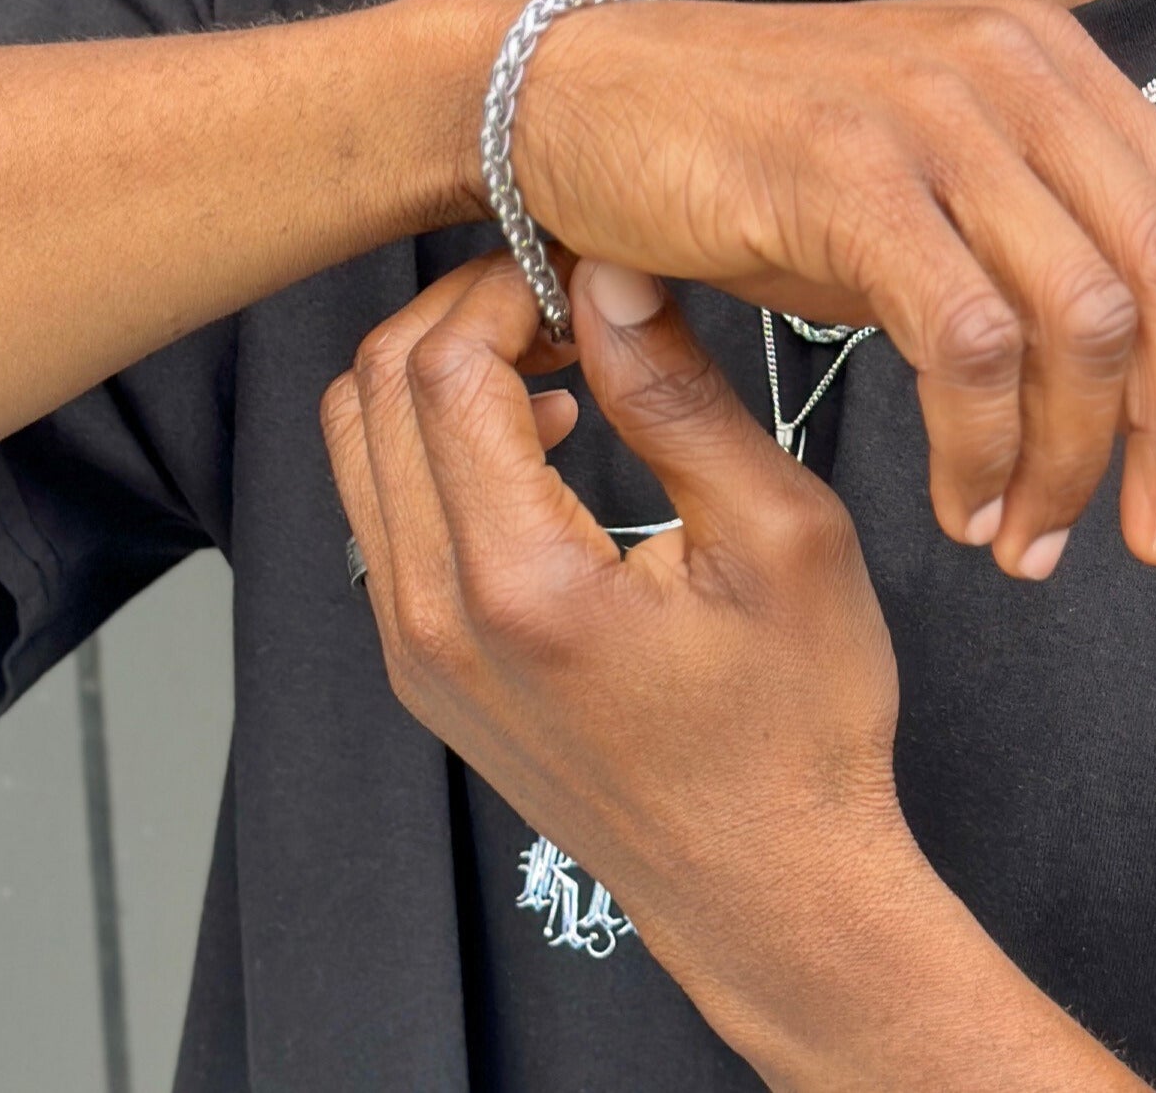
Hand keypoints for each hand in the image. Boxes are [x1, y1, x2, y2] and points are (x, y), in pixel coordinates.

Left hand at [320, 252, 1145, 1088]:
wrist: (768, 889)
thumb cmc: (798, 724)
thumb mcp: (782, 535)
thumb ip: (681, 396)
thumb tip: (610, 275)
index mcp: (520, 584)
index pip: (444, 367)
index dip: (509, 284)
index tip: (590, 265)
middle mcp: (433, 620)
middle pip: (373, 389)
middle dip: (464, 309)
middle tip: (570, 294)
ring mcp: (413, 650)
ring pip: (357, 445)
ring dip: (442, 370)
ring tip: (562, 357)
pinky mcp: (422, 667)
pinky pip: (381, 509)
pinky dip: (436, 440)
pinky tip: (546, 437)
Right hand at [508, 0, 1155, 577]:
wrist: (575, 97)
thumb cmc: (747, 159)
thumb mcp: (917, 179)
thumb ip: (1023, 238)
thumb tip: (1134, 365)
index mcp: (1043, 61)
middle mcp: (1007, 69)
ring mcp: (929, 114)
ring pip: (1080, 317)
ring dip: (1073, 460)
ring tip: (1028, 543)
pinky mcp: (850, 176)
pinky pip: (970, 340)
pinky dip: (983, 446)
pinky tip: (959, 504)